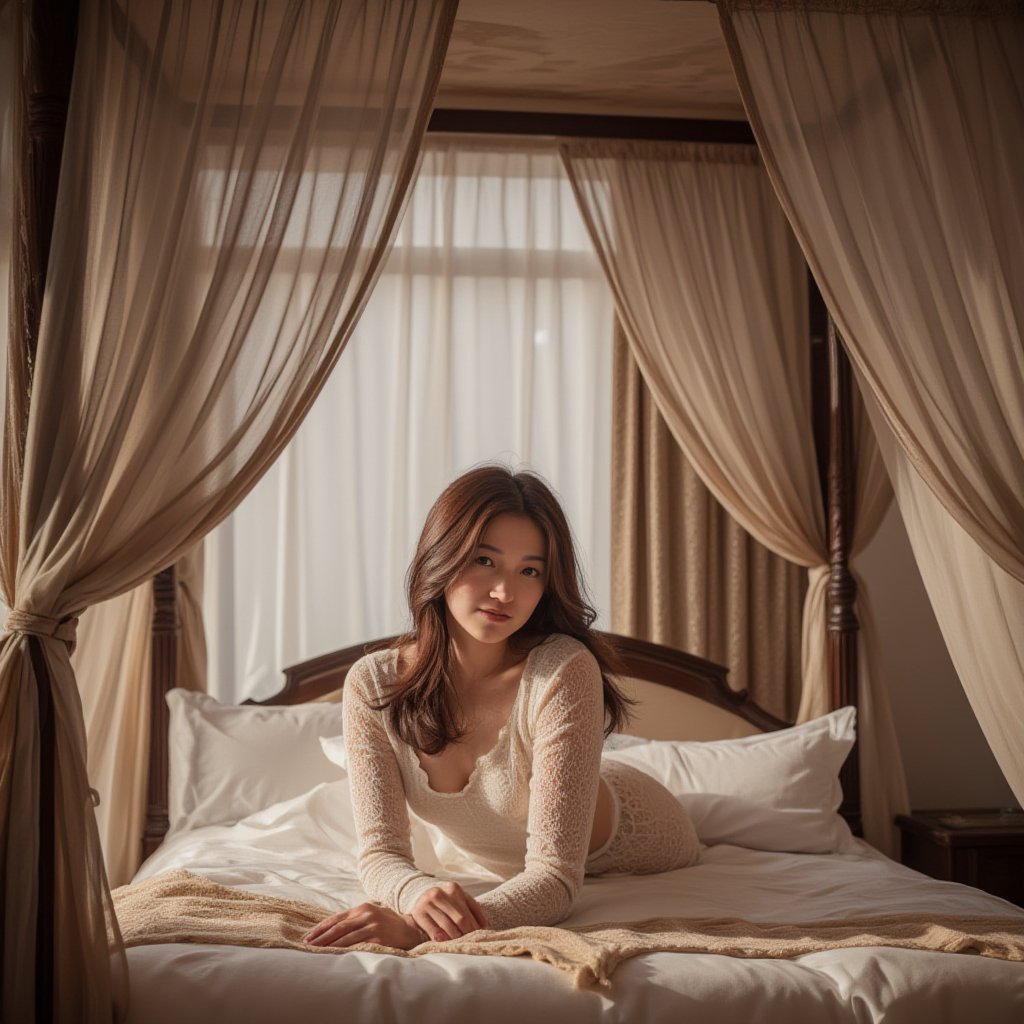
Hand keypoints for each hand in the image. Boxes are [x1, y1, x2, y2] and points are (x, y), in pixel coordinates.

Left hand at [302, 902, 424, 949]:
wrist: (410, 930)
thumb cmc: (388, 924)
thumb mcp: (371, 915)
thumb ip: (355, 920)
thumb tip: (332, 930)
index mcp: (362, 908)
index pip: (337, 918)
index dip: (321, 928)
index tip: (308, 936)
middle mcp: (366, 914)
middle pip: (338, 927)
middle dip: (321, 937)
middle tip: (308, 945)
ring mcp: (373, 925)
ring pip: (346, 936)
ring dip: (329, 944)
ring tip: (317, 951)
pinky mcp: (379, 937)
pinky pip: (358, 944)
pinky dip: (345, 950)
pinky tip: (336, 954)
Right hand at [410, 881, 487, 941]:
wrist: (420, 898)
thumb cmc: (445, 903)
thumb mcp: (459, 901)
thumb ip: (473, 910)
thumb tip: (485, 926)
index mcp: (454, 889)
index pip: (469, 912)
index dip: (475, 927)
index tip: (479, 938)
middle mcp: (440, 894)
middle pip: (460, 919)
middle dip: (467, 934)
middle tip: (470, 944)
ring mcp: (428, 902)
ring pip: (448, 926)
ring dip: (456, 938)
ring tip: (460, 945)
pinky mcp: (418, 913)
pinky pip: (433, 930)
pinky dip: (441, 938)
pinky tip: (446, 942)